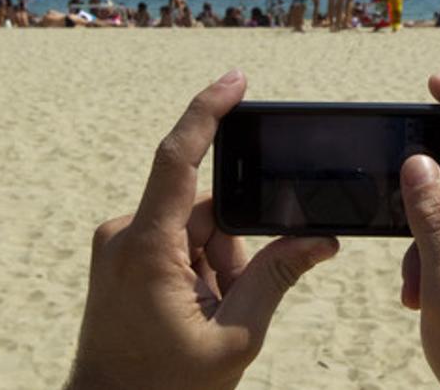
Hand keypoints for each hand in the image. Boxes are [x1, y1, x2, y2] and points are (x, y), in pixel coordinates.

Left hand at [67, 70, 338, 389]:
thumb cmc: (164, 386)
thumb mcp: (234, 337)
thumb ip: (276, 279)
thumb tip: (320, 241)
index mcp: (146, 247)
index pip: (177, 158)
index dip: (207, 112)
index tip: (236, 80)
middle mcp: (124, 234)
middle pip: (204, 210)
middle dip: (233, 247)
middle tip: (231, 300)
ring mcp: (119, 245)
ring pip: (194, 229)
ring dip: (217, 264)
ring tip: (209, 316)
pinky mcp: (120, 257)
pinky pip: (174, 242)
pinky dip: (199, 269)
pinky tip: (196, 311)